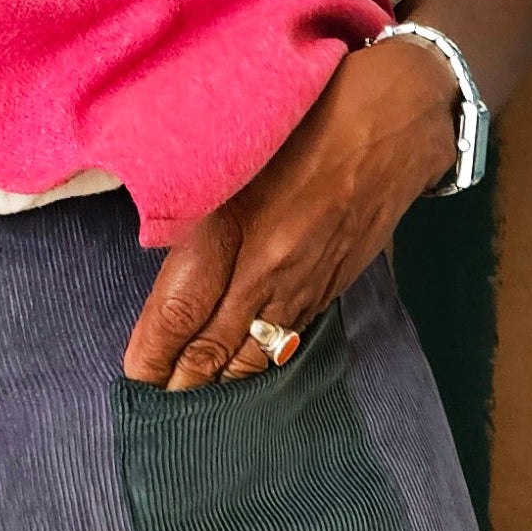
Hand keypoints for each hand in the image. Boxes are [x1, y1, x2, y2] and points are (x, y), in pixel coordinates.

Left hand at [123, 37, 458, 391]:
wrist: (399, 119)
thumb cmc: (311, 111)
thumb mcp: (237, 142)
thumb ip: (200, 196)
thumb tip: (165, 240)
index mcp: (235, 226)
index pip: (181, 308)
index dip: (154, 350)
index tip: (132, 379)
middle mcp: (270, 268)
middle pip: (217, 344)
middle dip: (184, 386)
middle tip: (155, 420)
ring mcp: (308, 283)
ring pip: (257, 350)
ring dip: (223, 384)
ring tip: (193, 414)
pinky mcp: (336, 284)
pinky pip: (291, 336)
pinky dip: (264, 362)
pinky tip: (248, 375)